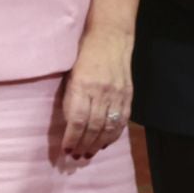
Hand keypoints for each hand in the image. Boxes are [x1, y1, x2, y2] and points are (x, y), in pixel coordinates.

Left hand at [59, 24, 134, 158]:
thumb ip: (71, 98)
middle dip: (84, 145)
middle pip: (93, 127)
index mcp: (83, 85)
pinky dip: (114, 134)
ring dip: (98, 144)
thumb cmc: (82, 53)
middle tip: (76, 157)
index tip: (65, 149)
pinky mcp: (128, 93)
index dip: (72, 138)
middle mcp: (101, 91)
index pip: (78, 120)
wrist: (110, 35)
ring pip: (109, 126)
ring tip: (89, 154)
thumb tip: (70, 124)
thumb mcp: (70, 74)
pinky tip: (106, 142)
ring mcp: (117, 93)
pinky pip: (123, 119)